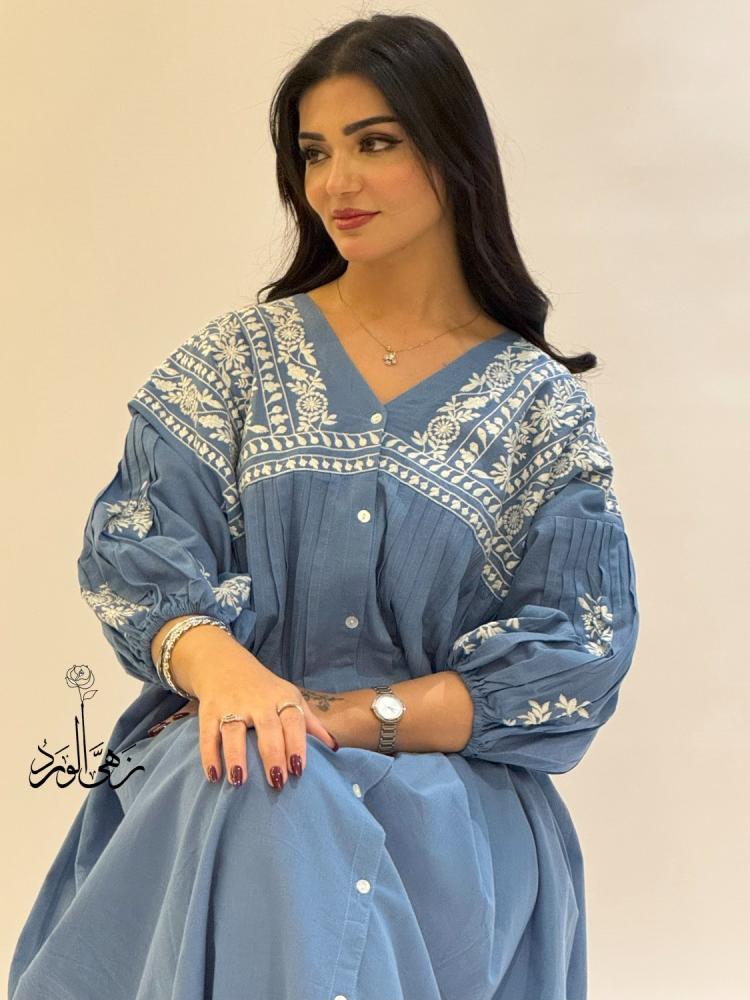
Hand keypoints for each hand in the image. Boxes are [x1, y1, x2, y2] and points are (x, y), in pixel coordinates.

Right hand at [169, 627, 338, 788]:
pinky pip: (208, 734)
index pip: (293, 720)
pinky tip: (214, 775)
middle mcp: (257, 701)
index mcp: (282, 698)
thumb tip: (334, 747)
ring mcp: (232, 705)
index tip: (299, 770)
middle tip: (276, 782)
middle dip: (272, 754)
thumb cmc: (264, 689)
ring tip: (239, 781)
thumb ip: (310, 722)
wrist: (224, 663)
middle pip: (267, 728)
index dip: (297, 744)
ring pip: (233, 731)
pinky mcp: (209, 710)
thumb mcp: (290, 697)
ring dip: (236, 756)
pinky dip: (209, 755)